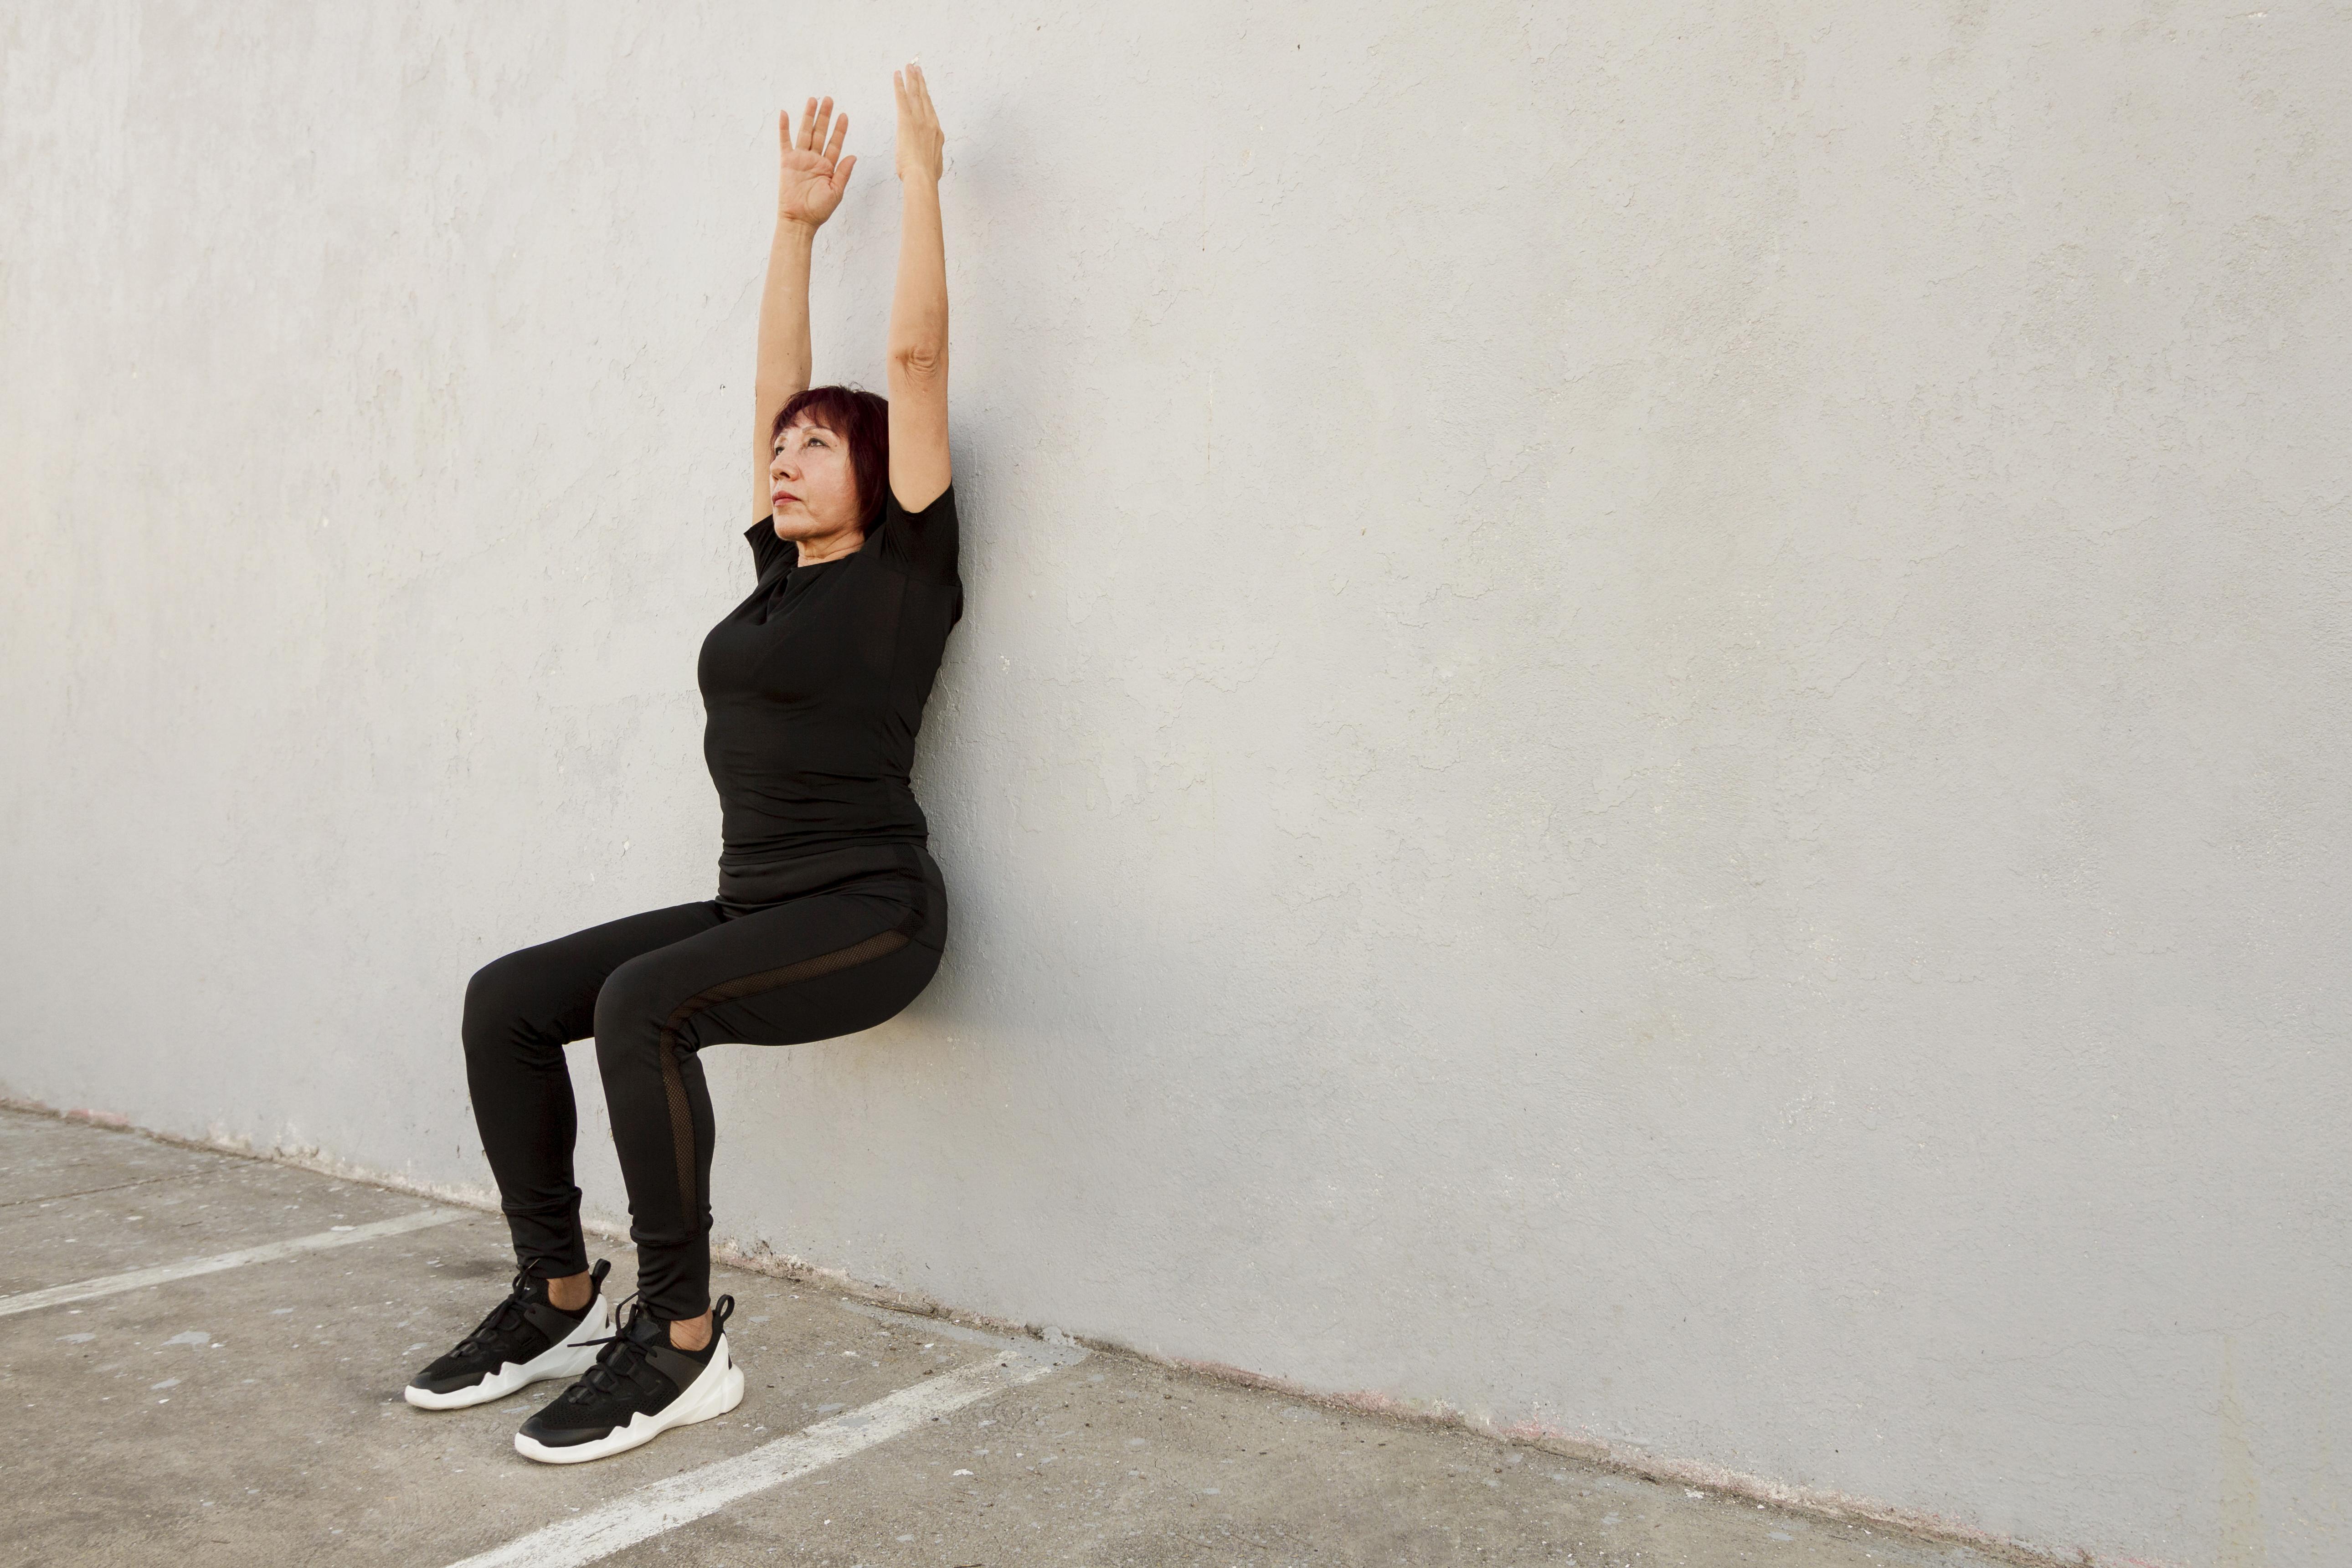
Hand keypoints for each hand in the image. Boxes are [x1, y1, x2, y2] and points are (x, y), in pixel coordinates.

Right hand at [776, 96, 854, 228]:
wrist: (800, 220)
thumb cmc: (818, 210)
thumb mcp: (836, 192)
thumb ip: (843, 173)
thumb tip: (853, 156)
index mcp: (828, 167)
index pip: (835, 143)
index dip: (840, 130)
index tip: (844, 115)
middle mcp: (814, 160)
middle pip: (820, 133)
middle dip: (825, 116)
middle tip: (829, 99)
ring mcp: (800, 159)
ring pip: (805, 132)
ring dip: (808, 116)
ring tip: (813, 100)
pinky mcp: (787, 161)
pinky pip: (785, 141)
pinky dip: (784, 128)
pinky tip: (784, 114)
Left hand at [893, 63, 944, 183]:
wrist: (922, 177)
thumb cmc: (927, 176)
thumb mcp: (934, 165)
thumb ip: (932, 157)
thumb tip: (930, 160)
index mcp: (937, 134)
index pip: (930, 111)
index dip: (927, 97)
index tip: (924, 88)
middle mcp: (930, 123)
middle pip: (924, 98)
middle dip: (920, 82)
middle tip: (917, 69)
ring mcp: (919, 121)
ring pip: (915, 94)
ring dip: (912, 79)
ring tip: (909, 67)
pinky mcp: (907, 121)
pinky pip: (902, 99)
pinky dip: (899, 85)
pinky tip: (897, 75)